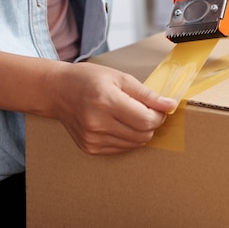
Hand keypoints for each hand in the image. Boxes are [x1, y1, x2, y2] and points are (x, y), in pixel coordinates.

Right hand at [49, 61, 177, 154]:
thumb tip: (170, 105)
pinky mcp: (90, 148)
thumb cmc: (89, 80)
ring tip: (130, 115)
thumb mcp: (120, 78)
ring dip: (140, 131)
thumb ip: (147, 94)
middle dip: (151, 123)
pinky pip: (122, 149)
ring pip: (135, 144)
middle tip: (145, 109)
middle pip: (143, 134)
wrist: (58, 91)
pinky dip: (127, 138)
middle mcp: (98, 123)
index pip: (146, 120)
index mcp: (106, 101)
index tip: (159, 107)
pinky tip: (118, 124)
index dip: (159, 115)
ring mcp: (93, 139)